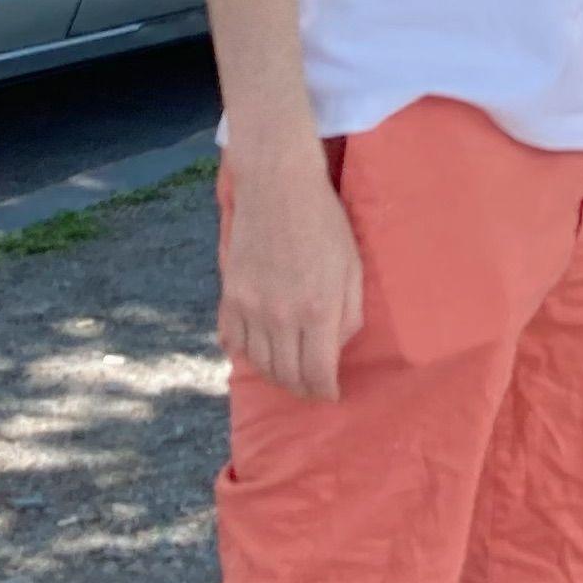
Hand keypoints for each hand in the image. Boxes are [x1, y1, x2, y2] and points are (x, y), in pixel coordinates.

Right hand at [219, 140, 362, 401]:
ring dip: (274, 375)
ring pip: (258, 363)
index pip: (317, 374)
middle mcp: (281, 316)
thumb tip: (335, 349)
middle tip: (310, 388)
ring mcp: (250, 307)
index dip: (324, 392)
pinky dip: (244, 353)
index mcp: (318, 311)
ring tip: (287, 373)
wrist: (278, 186)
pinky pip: (231, 340)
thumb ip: (348, 316)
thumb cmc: (324, 224)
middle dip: (301, 389)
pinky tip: (257, 351)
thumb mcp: (353, 269)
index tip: (330, 395)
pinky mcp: (230, 294)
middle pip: (286, 375)